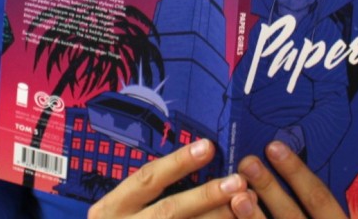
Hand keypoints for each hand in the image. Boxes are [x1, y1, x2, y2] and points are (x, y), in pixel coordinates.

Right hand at [87, 139, 247, 218]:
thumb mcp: (122, 210)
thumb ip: (151, 193)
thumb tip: (200, 158)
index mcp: (111, 209)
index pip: (147, 179)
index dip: (178, 162)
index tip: (209, 146)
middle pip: (169, 211)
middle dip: (205, 196)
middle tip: (238, 182)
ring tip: (246, 204)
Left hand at [231, 142, 347, 218]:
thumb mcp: (336, 217)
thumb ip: (324, 201)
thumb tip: (286, 154)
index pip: (319, 197)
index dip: (297, 172)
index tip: (274, 146)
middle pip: (291, 215)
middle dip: (268, 189)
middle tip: (248, 161)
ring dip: (252, 218)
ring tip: (236, 196)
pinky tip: (231, 216)